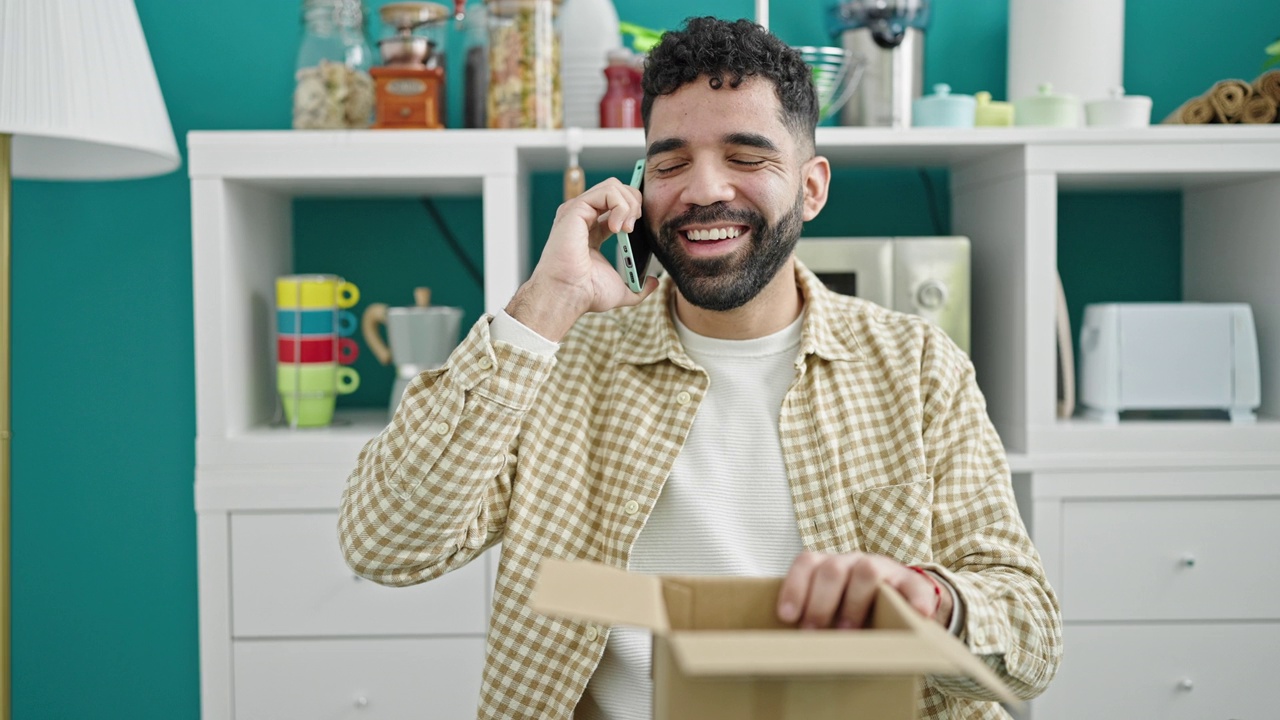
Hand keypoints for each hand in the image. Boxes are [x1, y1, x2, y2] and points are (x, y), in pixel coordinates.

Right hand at [505, 177, 659, 341]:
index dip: (633, 208)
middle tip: (634, 228)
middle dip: (634, 203)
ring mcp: (577, 211)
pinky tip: (619, 228)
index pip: (615, 204)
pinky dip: (621, 206)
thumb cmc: (586, 293)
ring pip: (613, 186)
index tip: (640, 225)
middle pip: (617, 189)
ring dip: (629, 204)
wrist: (569, 295)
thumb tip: (654, 283)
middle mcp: (582, 216)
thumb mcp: (621, 290)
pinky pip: (608, 191)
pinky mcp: (576, 209)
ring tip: (627, 228)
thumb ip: (639, 286)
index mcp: (591, 230)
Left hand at [776, 551, 951, 628]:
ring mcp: (884, 569)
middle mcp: (853, 562)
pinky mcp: (912, 582)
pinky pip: (915, 586)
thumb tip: (790, 650)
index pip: (807, 563)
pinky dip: (916, 600)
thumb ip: (814, 619)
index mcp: (830, 567)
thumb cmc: (855, 609)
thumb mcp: (833, 610)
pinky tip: (918, 615)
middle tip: (813, 632)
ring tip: (849, 630)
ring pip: (867, 570)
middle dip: (820, 603)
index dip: (794, 587)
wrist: (903, 600)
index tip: (786, 615)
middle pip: (833, 569)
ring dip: (855, 602)